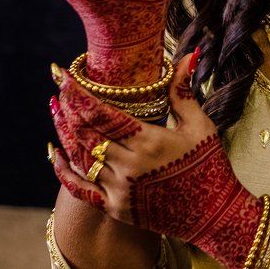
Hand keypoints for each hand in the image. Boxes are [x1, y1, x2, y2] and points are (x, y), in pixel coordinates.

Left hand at [49, 52, 265, 268]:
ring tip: (55, 110)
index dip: (79, 93)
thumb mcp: (200, 126)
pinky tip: (55, 153)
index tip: (63, 75)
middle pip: (85, 133)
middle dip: (69, 107)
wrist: (214, 214)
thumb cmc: (210, 165)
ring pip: (80, 156)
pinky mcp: (115, 207)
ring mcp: (119, 189)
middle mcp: (129, 165)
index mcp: (150, 141)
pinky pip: (80, 188)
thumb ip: (183, 92)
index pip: (102, 113)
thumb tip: (188, 54)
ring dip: (64, 132)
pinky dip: (64, 171)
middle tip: (60, 87)